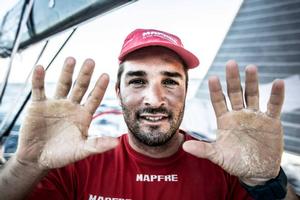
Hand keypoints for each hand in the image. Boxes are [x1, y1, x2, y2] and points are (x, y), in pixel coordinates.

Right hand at [16, 57, 118, 169]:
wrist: (37, 158)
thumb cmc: (62, 155)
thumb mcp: (81, 150)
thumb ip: (97, 145)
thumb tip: (116, 142)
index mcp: (83, 115)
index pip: (94, 98)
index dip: (100, 88)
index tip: (106, 75)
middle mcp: (71, 106)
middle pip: (80, 87)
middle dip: (85, 75)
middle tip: (91, 61)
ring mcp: (55, 104)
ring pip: (63, 84)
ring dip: (66, 72)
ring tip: (71, 59)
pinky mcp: (38, 105)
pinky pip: (39, 89)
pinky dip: (39, 79)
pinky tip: (40, 68)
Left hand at [183, 60, 284, 185]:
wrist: (256, 171)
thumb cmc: (235, 162)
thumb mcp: (218, 156)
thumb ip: (204, 150)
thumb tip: (184, 146)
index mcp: (224, 120)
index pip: (218, 101)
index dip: (216, 90)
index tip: (212, 77)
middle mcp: (238, 114)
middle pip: (235, 93)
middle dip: (233, 79)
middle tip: (230, 63)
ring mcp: (255, 116)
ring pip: (252, 95)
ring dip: (252, 82)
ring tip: (251, 67)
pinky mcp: (271, 121)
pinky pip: (274, 106)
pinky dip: (276, 95)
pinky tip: (278, 83)